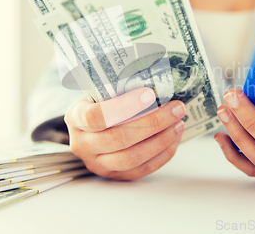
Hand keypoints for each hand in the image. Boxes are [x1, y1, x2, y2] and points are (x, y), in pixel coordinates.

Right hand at [65, 87, 185, 180]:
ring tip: (178, 124)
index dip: (124, 106)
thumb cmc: (99, 104)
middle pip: (118, 138)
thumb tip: (156, 78)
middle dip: (153, 123)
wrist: (89, 128)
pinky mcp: (114, 176)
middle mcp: (82, 144)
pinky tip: (174, 139)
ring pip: (131, 158)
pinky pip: (141, 169)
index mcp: (75, 117)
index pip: (96, 115)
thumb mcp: (98, 92)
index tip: (150, 94)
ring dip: (161, 140)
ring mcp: (97, 164)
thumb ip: (117, 88)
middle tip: (177, 108)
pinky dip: (162, 155)